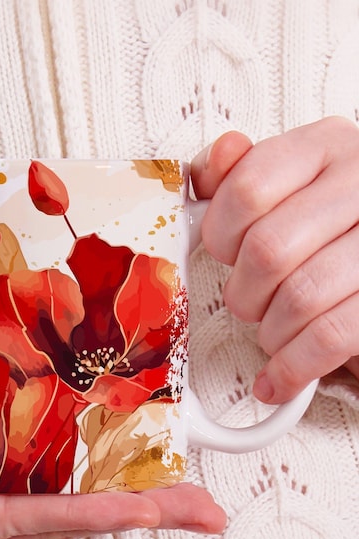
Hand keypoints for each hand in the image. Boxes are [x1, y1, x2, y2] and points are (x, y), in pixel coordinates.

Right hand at [0, 376, 226, 538]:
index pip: (28, 521)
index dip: (93, 514)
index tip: (149, 506)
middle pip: (57, 525)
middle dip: (129, 514)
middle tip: (194, 507)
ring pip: (54, 516)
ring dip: (115, 505)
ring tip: (172, 497)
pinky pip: (33, 500)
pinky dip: (79, 493)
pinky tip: (110, 484)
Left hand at [191, 117, 358, 402]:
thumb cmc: (317, 227)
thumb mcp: (279, 187)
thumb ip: (237, 174)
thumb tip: (218, 156)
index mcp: (324, 147)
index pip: (248, 188)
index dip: (221, 235)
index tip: (223, 254)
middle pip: (269, 249)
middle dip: (244, 291)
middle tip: (248, 300)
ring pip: (300, 296)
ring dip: (270, 330)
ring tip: (271, 331)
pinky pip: (330, 336)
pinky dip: (293, 367)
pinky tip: (277, 379)